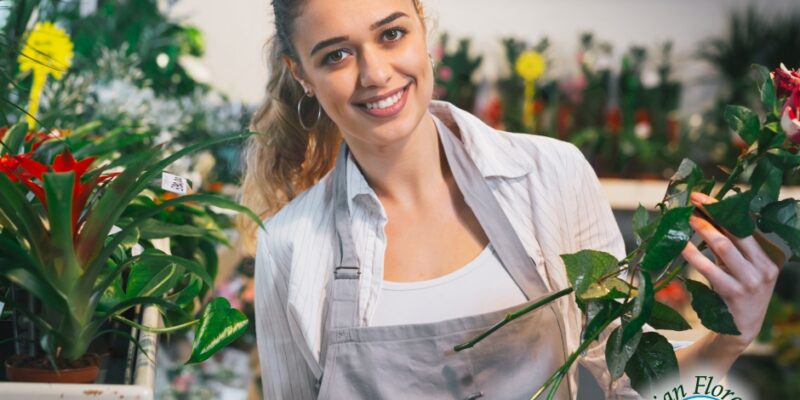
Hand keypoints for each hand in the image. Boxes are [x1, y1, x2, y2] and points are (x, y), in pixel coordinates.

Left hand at [680, 192, 779, 352]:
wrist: (742, 328)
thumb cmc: (739, 291)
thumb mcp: (743, 268)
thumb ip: (732, 247)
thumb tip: (706, 217)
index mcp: (768, 258)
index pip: (745, 227)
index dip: (722, 209)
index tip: (702, 196)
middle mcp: (763, 268)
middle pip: (734, 233)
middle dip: (711, 215)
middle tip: (690, 203)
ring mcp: (750, 281)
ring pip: (723, 247)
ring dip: (701, 229)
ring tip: (684, 219)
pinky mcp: (733, 293)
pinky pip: (709, 268)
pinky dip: (693, 254)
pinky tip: (680, 244)